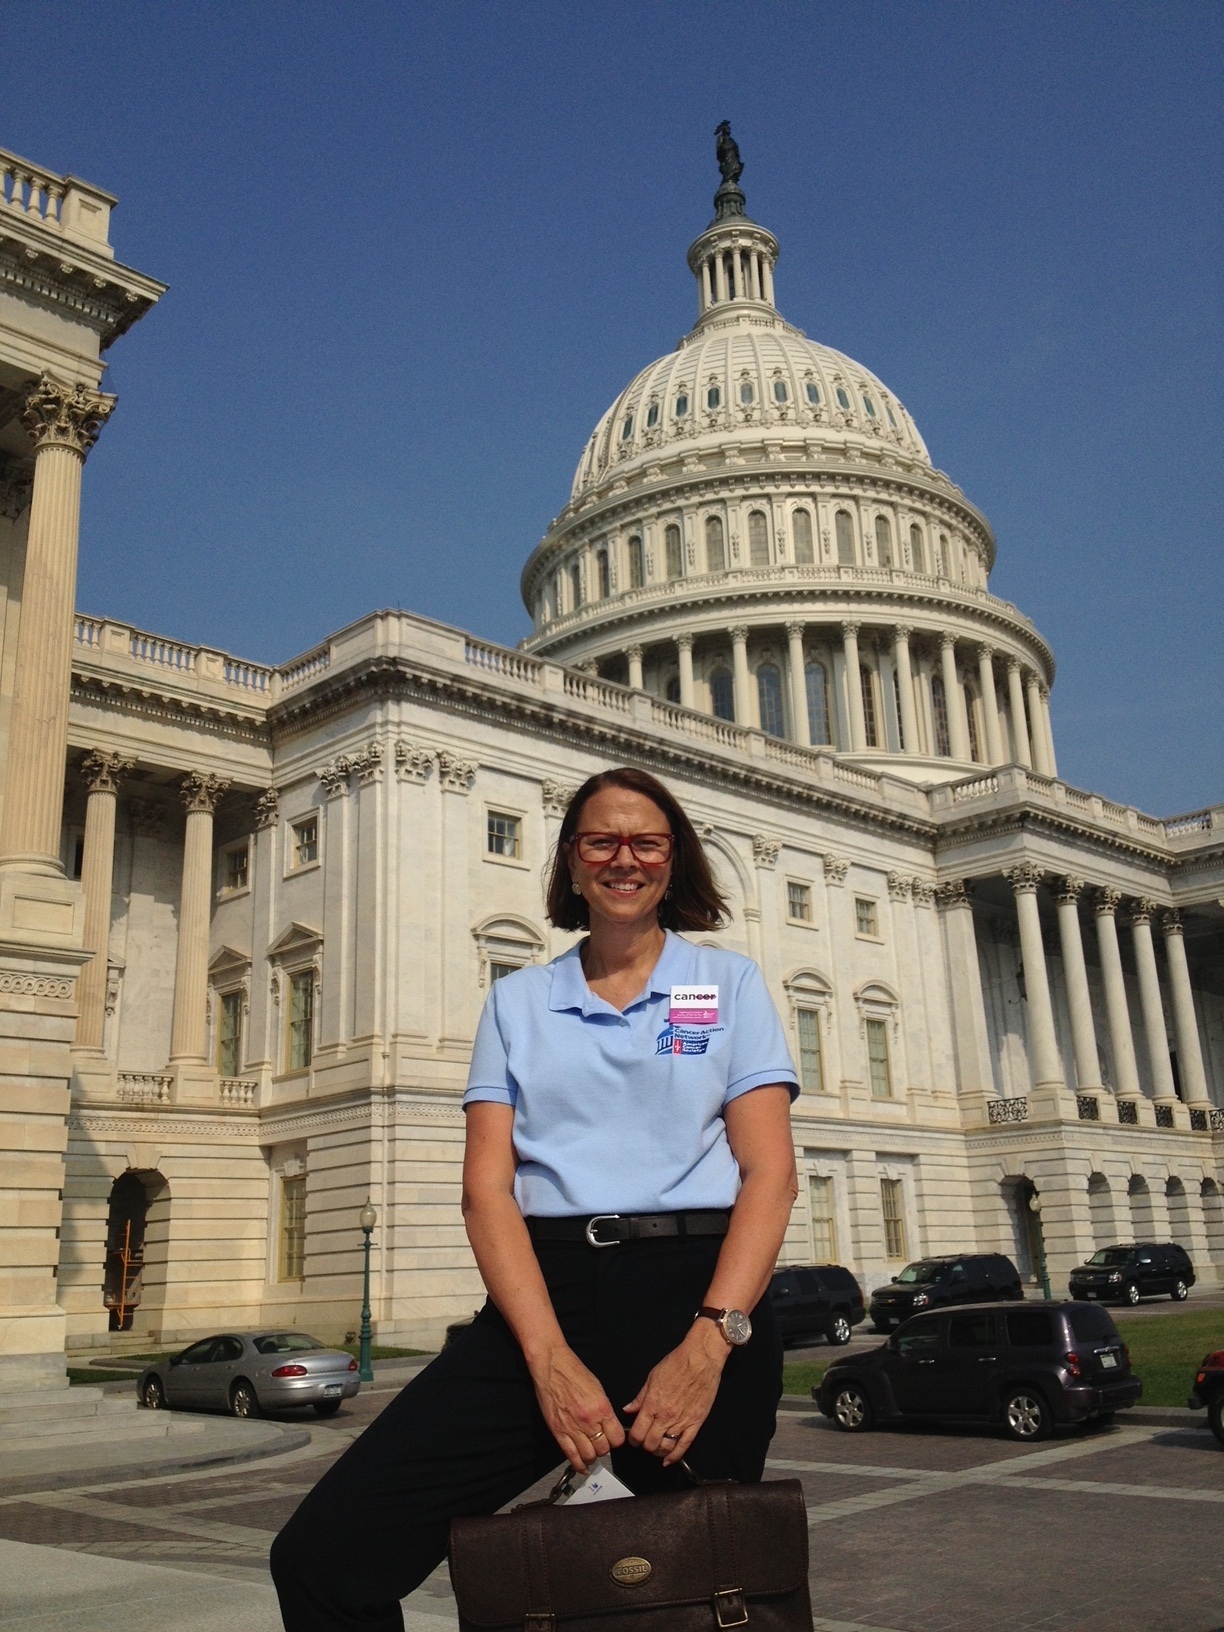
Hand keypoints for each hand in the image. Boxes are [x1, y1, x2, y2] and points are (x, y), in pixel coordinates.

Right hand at [528, 1343, 625, 1472]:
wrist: (552, 1365)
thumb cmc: (573, 1371)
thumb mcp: (598, 1388)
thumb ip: (604, 1409)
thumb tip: (609, 1424)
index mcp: (602, 1408)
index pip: (617, 1438)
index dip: (616, 1440)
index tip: (614, 1438)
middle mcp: (589, 1421)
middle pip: (604, 1449)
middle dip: (604, 1448)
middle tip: (601, 1444)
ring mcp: (572, 1428)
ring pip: (589, 1455)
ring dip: (592, 1456)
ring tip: (591, 1453)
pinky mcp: (558, 1431)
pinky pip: (571, 1455)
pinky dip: (578, 1464)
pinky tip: (582, 1466)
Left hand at [623, 1320, 728, 1466]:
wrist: (700, 1358)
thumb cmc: (676, 1363)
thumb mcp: (652, 1377)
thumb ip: (640, 1397)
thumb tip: (628, 1410)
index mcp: (652, 1404)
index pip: (637, 1433)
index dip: (633, 1439)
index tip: (633, 1438)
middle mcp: (665, 1416)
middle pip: (650, 1443)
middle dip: (644, 1445)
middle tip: (644, 1441)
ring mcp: (681, 1421)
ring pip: (665, 1447)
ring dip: (658, 1451)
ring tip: (656, 1447)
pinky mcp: (696, 1423)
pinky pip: (684, 1446)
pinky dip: (675, 1456)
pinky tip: (669, 1460)